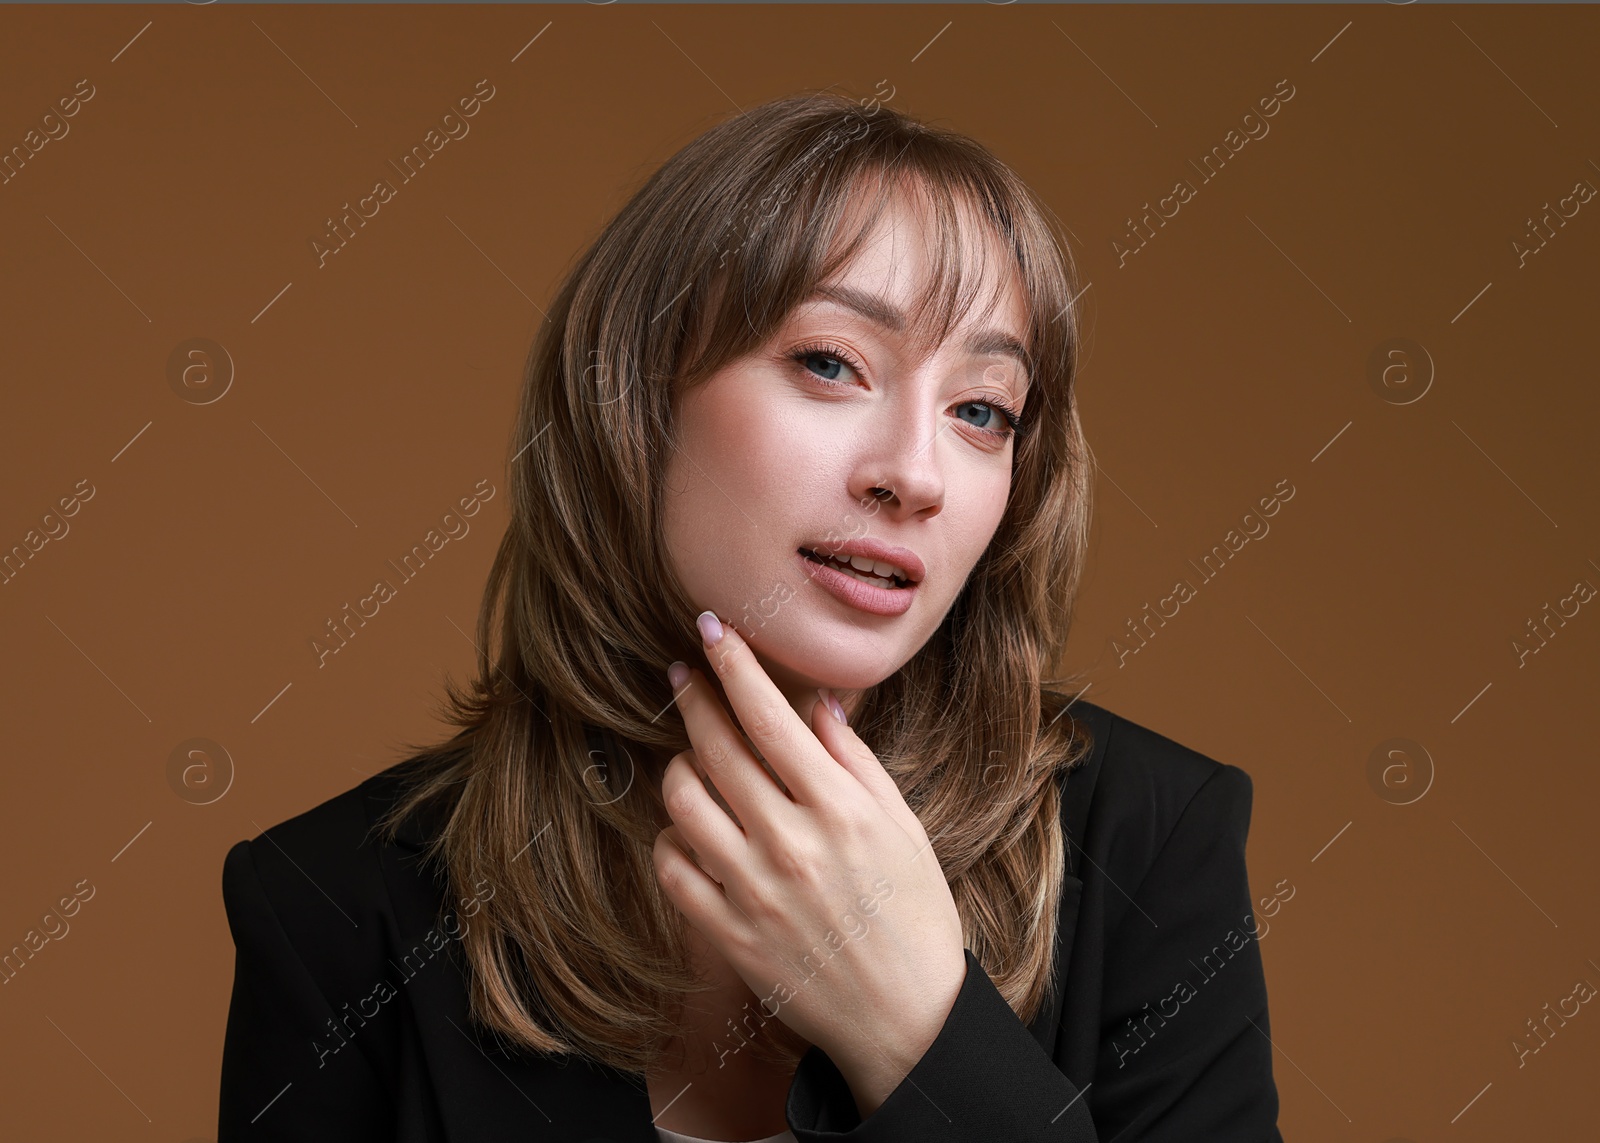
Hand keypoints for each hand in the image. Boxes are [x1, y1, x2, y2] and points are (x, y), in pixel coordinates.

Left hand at [651, 611, 968, 1115]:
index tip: (712, 630)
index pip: (771, 719)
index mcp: (841, 810)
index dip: (735, 667)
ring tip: (694, 760)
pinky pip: (673, 869)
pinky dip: (673, 838)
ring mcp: (754, 891)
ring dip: (680, 768)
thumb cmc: (914, 915)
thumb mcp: (903, 827)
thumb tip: (815, 704)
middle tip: (684, 676)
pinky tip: (692, 830)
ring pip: (683, 803)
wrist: (906, 1017)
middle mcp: (791, 844)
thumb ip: (855, 762)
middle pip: (717, 749)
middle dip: (693, 698)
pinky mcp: (729, 934)